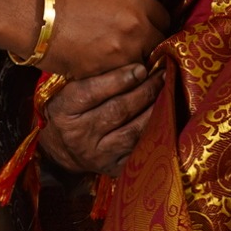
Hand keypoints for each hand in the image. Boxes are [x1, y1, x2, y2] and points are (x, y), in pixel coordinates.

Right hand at [38, 0, 168, 79]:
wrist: (34, 13)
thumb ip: (127, 1)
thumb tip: (137, 13)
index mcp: (137, 1)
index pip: (165, 19)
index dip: (157, 24)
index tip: (150, 28)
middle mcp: (136, 28)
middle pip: (158, 45)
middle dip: (150, 45)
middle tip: (138, 46)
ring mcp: (121, 54)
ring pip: (141, 65)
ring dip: (135, 63)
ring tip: (121, 60)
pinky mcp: (104, 73)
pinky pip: (119, 77)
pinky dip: (115, 76)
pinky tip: (105, 68)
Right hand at [39, 63, 164, 175]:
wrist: (63, 149)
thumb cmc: (71, 110)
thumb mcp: (69, 90)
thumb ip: (92, 76)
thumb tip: (132, 63)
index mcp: (64, 111)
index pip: (92, 92)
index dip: (119, 79)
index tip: (141, 68)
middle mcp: (79, 135)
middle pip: (117, 110)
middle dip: (144, 90)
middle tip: (162, 74)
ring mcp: (97, 155)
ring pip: (132, 131)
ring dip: (154, 108)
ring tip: (167, 90)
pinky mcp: (114, 168)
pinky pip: (139, 148)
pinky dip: (155, 130)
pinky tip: (165, 114)